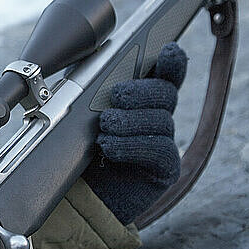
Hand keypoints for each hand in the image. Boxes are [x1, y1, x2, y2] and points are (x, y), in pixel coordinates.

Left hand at [82, 42, 187, 224]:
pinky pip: (160, 149)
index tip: (168, 51)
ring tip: (105, 127)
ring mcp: (164, 143)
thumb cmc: (78, 152)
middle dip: (141, 90)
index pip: (165, 75)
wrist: (77, 198)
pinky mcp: (165, 170)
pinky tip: (110, 148)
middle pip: (165, 92)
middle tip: (117, 96)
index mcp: (139, 101)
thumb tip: (93, 63)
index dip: (171, 63)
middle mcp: (157, 118)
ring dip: (130, 120)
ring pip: (161, 120)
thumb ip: (88, 89)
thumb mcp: (77, 115)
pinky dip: (133, 145)